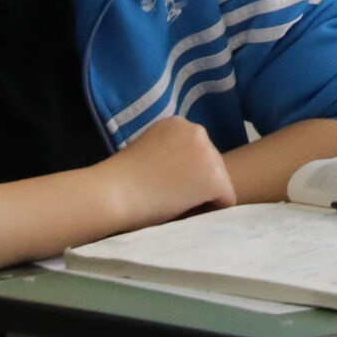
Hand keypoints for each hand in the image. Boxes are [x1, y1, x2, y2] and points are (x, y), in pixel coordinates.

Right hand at [101, 115, 235, 227]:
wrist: (110, 194)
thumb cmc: (118, 180)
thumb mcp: (147, 152)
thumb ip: (169, 155)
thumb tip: (186, 172)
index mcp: (178, 124)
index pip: (196, 154)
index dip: (183, 175)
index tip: (159, 184)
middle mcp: (197, 131)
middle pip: (211, 167)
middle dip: (195, 186)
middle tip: (166, 199)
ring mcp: (209, 154)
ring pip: (219, 184)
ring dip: (201, 199)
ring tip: (171, 205)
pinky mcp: (215, 178)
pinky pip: (226, 201)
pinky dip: (210, 212)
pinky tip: (184, 212)